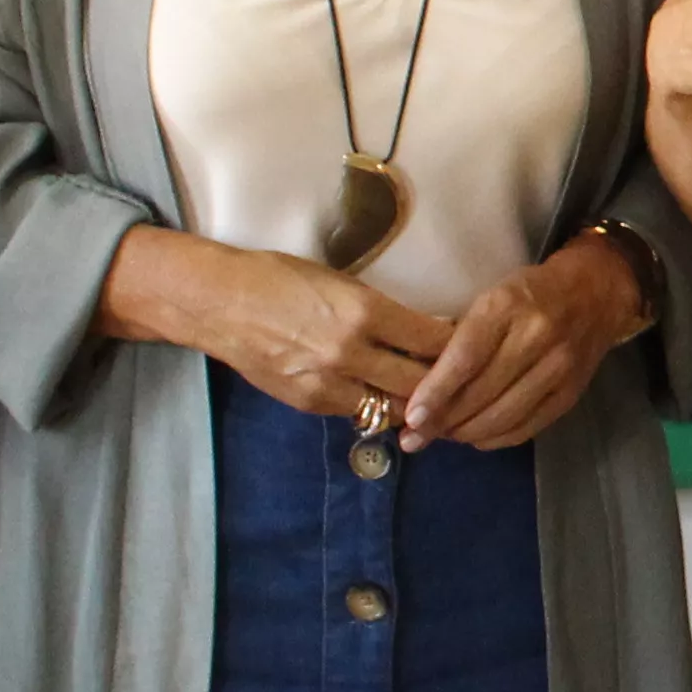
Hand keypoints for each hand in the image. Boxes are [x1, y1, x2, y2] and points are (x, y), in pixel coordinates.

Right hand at [193, 244, 457, 426]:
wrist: (220, 303)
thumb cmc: (281, 278)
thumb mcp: (342, 282)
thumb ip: (384, 311)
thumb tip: (428, 329)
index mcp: (364, 311)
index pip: (432, 341)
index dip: (457, 347)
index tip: (470, 346)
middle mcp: (350, 351)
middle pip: (419, 383)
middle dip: (444, 385)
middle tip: (462, 382)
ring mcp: (329, 382)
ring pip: (392, 408)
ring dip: (414, 404)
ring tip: (432, 399)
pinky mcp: (310, 402)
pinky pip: (358, 413)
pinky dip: (377, 407)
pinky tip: (387, 399)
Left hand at [408, 237, 645, 450]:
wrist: (596, 292)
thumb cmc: (530, 292)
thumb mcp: (492, 297)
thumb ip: (462, 336)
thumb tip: (418, 385)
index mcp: (508, 305)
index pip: (466, 357)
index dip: (436, 392)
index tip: (411, 417)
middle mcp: (536, 336)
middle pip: (482, 393)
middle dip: (443, 421)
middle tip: (415, 436)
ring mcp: (558, 368)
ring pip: (503, 416)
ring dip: (466, 433)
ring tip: (442, 436)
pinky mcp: (571, 393)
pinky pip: (527, 427)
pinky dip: (495, 438)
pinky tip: (476, 437)